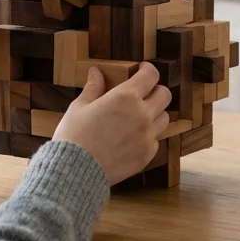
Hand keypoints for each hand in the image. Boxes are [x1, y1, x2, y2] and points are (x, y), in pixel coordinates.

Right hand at [53, 63, 172, 183]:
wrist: (75, 170)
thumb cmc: (74, 136)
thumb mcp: (80, 106)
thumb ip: (93, 87)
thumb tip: (96, 72)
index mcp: (125, 97)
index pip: (151, 75)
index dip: (147, 70)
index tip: (142, 70)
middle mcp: (142, 114)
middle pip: (165, 95)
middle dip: (155, 90)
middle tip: (142, 94)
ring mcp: (147, 136)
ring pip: (164, 118)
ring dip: (154, 114)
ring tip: (137, 117)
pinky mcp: (146, 155)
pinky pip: (155, 141)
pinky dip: (148, 137)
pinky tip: (132, 138)